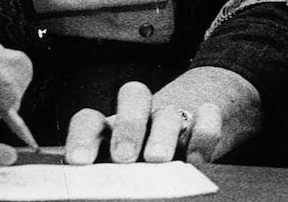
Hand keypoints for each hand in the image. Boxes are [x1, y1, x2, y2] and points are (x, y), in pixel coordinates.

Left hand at [64, 69, 260, 166]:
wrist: (178, 160)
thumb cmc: (132, 180)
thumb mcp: (112, 180)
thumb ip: (104, 181)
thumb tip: (94, 191)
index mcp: (107, 134)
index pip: (90, 120)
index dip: (82, 136)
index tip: (79, 162)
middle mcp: (139, 120)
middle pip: (133, 96)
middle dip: (129, 126)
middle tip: (125, 157)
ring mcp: (172, 122)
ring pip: (168, 111)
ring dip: (163, 134)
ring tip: (158, 160)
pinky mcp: (202, 127)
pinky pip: (208, 116)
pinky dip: (204, 132)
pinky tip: (197, 160)